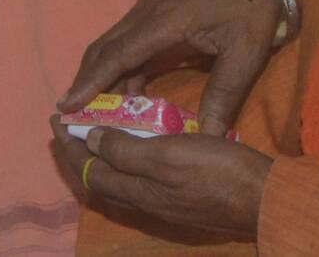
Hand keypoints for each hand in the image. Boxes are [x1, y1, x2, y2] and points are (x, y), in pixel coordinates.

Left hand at [51, 121, 270, 242]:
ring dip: (105, 150)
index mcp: (135, 191)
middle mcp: (144, 200)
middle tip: (71, 121)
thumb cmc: (216, 172)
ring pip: (121, 174)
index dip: (68, 145)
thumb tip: (89, 140)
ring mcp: (163, 200)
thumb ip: (126, 151)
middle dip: (81, 149)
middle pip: (100, 175)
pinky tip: (141, 135)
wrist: (263, 197)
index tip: (56, 118)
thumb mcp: (167, 156)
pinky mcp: (181, 194)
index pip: (88, 169)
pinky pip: (143, 173)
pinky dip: (130, 152)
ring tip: (100, 122)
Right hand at [59, 0, 288, 138]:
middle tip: (73, 114)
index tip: (67, 104)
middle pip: (104, 48)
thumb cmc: (252, 8)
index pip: (118, 55)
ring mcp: (148, 7)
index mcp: (165, 22)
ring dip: (102, 74)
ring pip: (113, 43)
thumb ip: (223, 95)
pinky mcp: (155, 8)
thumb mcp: (245, 55)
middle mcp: (147, 12)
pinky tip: (127, 89)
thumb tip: (207, 137)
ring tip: (96, 108)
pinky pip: (127, 38)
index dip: (92, 82)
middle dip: (86, 81)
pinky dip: (120, 65)